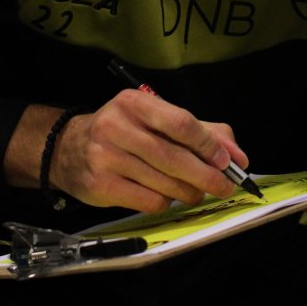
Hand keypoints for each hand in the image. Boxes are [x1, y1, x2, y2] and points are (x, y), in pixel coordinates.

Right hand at [49, 90, 247, 212]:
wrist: (68, 148)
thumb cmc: (125, 132)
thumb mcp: (158, 119)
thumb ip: (202, 132)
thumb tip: (237, 157)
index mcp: (135, 103)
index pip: (181, 123)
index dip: (208, 145)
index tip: (226, 161)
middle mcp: (117, 126)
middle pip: (174, 157)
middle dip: (206, 176)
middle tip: (224, 186)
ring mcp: (106, 156)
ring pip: (163, 183)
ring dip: (188, 193)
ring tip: (195, 193)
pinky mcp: (100, 185)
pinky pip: (148, 201)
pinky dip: (165, 203)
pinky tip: (164, 196)